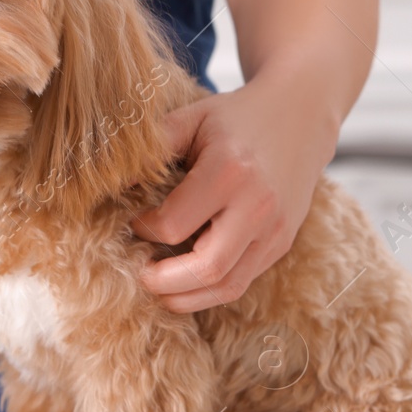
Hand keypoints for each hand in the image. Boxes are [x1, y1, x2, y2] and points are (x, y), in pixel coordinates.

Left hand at [131, 71, 340, 312]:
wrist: (301, 114)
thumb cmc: (238, 117)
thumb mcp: (194, 117)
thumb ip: (154, 145)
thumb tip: (110, 177)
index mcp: (230, 171)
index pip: (175, 223)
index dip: (145, 229)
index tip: (134, 222)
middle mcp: (258, 205)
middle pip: (206, 267)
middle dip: (164, 281)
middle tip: (139, 275)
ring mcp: (275, 229)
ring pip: (227, 286)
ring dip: (186, 297)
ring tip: (159, 290)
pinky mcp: (281, 243)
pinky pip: (243, 281)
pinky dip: (209, 291)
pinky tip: (186, 284)